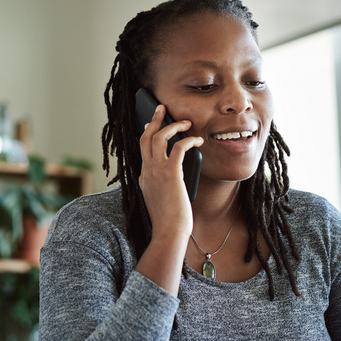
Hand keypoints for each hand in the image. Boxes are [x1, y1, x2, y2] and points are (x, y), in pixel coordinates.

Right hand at [138, 105, 203, 239]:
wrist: (169, 233)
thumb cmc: (170, 223)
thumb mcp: (164, 200)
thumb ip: (166, 186)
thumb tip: (179, 176)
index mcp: (143, 178)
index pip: (142, 151)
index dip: (148, 135)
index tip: (152, 125)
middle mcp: (147, 172)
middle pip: (145, 137)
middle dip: (153, 119)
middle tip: (160, 107)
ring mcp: (156, 172)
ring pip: (158, 137)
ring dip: (172, 125)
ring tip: (185, 121)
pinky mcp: (170, 173)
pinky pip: (178, 147)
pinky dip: (188, 140)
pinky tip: (197, 140)